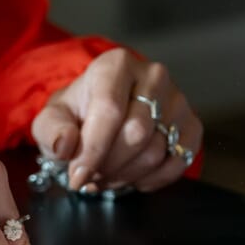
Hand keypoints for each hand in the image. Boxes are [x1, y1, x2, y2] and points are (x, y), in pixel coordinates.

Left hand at [31, 48, 201, 192]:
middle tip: (91, 176)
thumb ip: (52, 130)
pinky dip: (152, 180)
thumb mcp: (54, 119)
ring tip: (108, 175)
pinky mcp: (192, 126)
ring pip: (156, 153)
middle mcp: (154, 77)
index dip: (93, 150)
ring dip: (126, 175)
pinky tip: (134, 177)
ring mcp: (178, 101)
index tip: (77, 177)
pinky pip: (177, 163)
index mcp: (117, 65)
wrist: (109, 114)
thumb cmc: (82, 115)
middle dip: (109, 165)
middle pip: (136, 134)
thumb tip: (66, 146)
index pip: (110, 110)